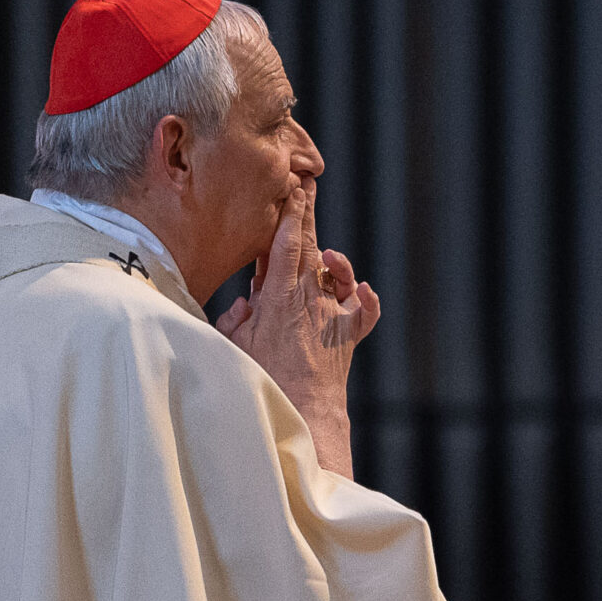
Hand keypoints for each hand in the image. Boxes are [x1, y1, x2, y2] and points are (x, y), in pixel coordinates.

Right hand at [218, 180, 379, 475]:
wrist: (304, 414)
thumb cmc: (264, 383)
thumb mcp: (235, 347)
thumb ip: (235, 319)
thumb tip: (244, 302)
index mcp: (278, 297)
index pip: (285, 245)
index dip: (290, 215)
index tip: (292, 189)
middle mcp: (309, 299)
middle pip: (309, 248)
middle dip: (307, 216)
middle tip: (307, 187)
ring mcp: (333, 315)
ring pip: (336, 275)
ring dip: (332, 260)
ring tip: (328, 254)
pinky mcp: (349, 334)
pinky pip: (365, 310)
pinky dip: (366, 298)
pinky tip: (364, 290)